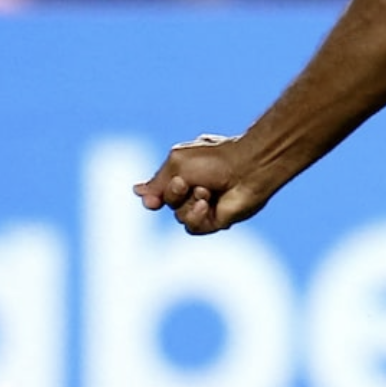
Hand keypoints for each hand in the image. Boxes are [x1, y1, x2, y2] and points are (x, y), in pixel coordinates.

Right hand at [133, 134, 278, 234]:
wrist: (248, 168)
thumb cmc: (216, 159)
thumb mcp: (177, 163)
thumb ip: (157, 181)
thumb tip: (137, 192)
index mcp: (185, 171)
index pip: (160, 189)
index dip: (153, 194)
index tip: (150, 196)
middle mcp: (193, 189)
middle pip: (167, 203)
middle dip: (172, 193)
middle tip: (183, 182)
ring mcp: (205, 206)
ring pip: (178, 216)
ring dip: (188, 203)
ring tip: (206, 191)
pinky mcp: (215, 221)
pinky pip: (192, 227)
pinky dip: (196, 216)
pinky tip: (206, 205)